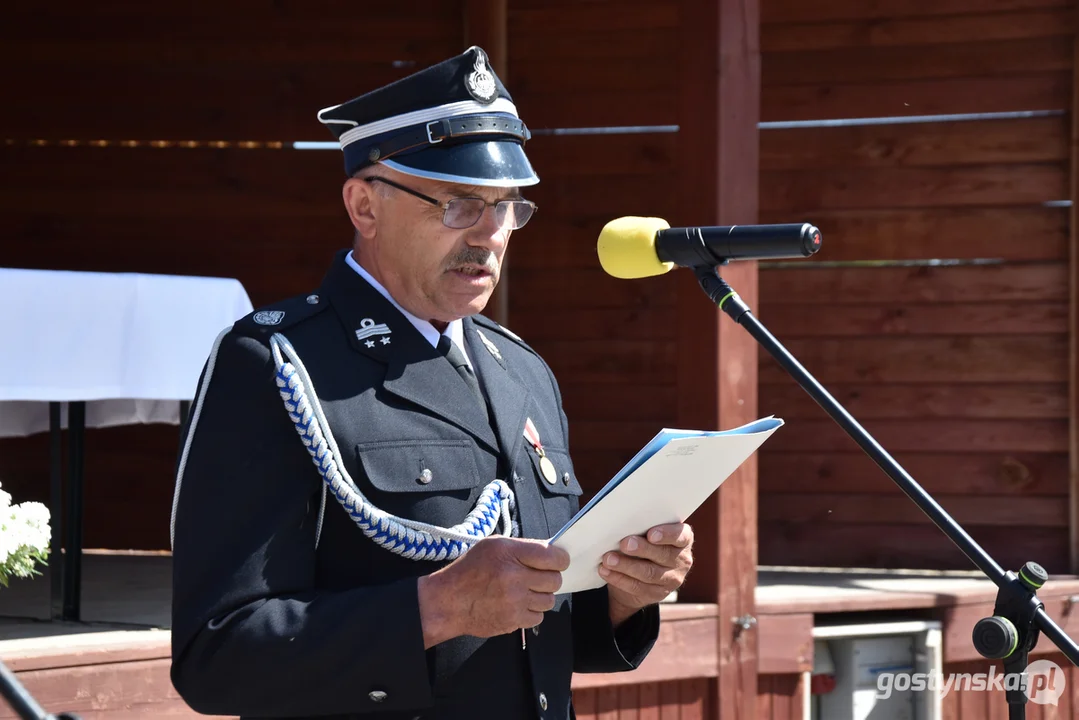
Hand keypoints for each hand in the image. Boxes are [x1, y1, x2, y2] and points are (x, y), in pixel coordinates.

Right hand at [417, 537, 568, 647]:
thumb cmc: (469, 572)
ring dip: (541, 596)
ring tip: (525, 591)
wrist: (449, 602)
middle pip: (555, 580)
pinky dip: (532, 612)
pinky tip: (518, 605)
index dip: (560, 559)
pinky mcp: (513, 621)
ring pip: (549, 600)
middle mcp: (514, 577)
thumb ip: (522, 548)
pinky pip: (538, 617)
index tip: (557, 561)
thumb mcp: (492, 546)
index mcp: (509, 553)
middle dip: (549, 578)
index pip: (552, 555)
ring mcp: (515, 601)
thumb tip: (549, 553)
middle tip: (538, 577)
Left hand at [600, 523, 693, 624]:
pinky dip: (619, 578)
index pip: (680, 536)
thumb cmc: (644, 543)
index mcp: (683, 539)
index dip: (666, 534)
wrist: (641, 574)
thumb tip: (622, 525)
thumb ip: (642, 529)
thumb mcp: (647, 534)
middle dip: (641, 549)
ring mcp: (672, 579)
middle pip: (662, 555)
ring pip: (649, 573)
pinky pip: (637, 587)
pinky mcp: (658, 594)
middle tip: (624, 544)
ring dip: (625, 565)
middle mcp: (681, 560)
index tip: (651, 534)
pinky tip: (606, 571)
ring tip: (608, 559)